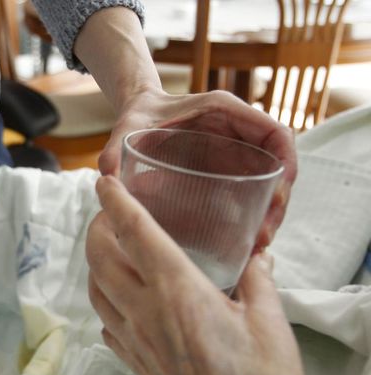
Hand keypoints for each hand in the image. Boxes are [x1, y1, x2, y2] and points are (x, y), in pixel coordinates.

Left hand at [86, 175, 316, 374]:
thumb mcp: (270, 323)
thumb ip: (256, 281)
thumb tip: (253, 258)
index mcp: (177, 292)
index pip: (134, 233)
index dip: (115, 202)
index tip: (105, 180)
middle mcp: (146, 313)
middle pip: (100, 258)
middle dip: (96, 227)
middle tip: (109, 212)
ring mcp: (135, 341)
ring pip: (95, 290)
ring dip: (96, 263)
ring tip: (111, 249)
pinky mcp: (136, 365)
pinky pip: (106, 324)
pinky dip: (105, 302)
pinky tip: (121, 300)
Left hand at [100, 87, 296, 248]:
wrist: (137, 115)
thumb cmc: (138, 117)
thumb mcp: (128, 127)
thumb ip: (115, 148)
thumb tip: (107, 178)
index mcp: (224, 112)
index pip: (275, 133)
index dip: (285, 164)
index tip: (278, 198)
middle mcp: (237, 131)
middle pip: (278, 164)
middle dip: (278, 200)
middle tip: (264, 235)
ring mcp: (236, 151)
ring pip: (269, 180)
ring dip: (270, 212)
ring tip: (257, 245)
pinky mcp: (228, 168)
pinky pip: (252, 189)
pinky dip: (254, 213)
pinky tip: (244, 240)